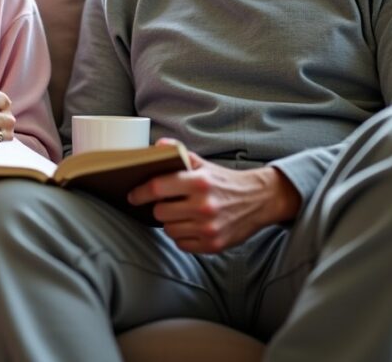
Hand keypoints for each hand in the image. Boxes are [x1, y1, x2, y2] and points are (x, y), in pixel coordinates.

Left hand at [126, 140, 300, 252]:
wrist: (259, 200)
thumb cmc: (225, 182)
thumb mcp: (203, 164)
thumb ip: (178, 154)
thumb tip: (157, 146)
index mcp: (199, 182)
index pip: (157, 188)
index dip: (140, 192)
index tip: (132, 195)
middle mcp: (204, 206)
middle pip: (160, 212)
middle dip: (159, 207)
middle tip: (168, 203)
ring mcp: (209, 228)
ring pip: (169, 230)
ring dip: (171, 222)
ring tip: (183, 214)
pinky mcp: (213, 245)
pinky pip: (182, 244)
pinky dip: (183, 236)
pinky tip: (192, 226)